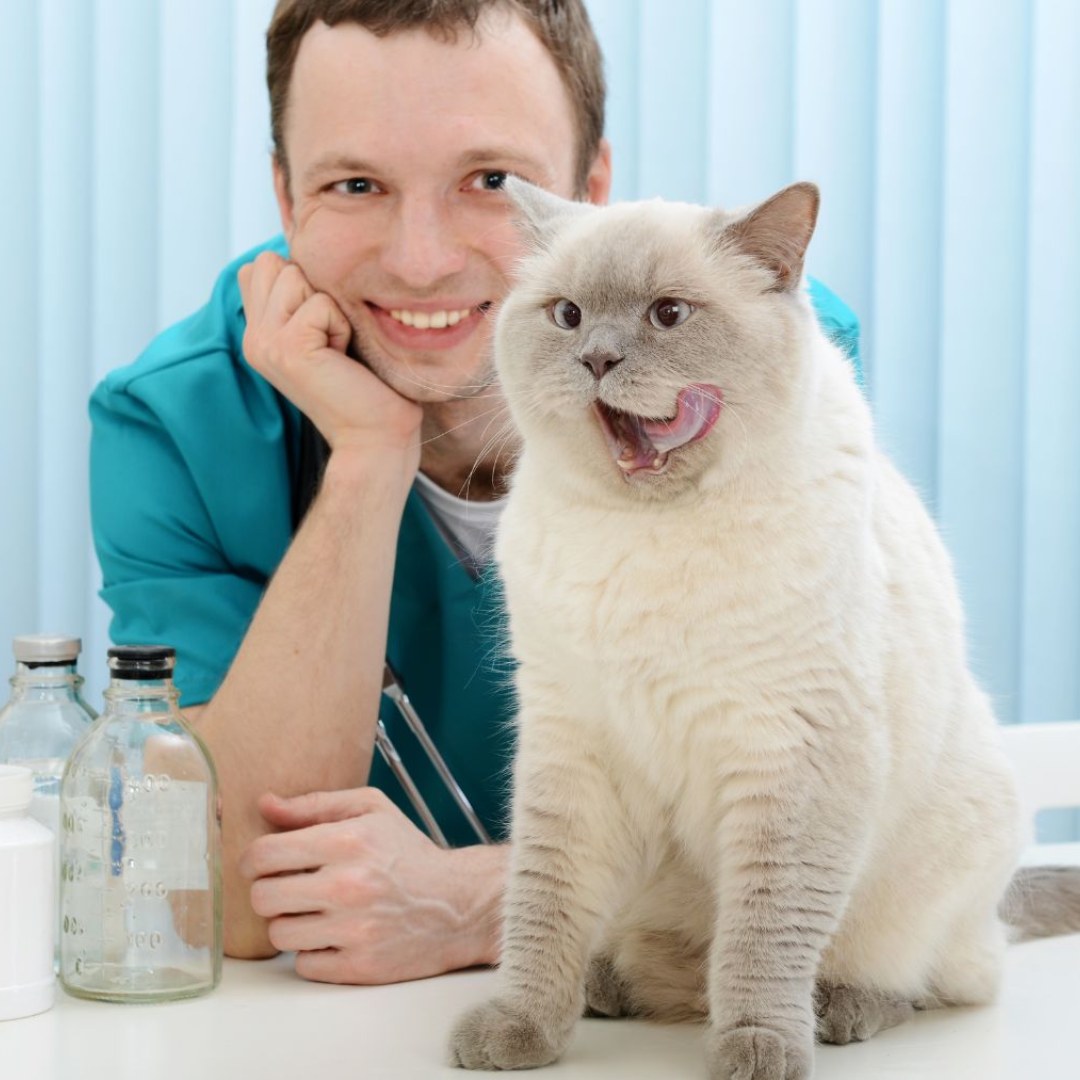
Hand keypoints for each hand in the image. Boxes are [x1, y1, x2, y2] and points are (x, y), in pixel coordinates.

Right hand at [237, 251, 421, 460]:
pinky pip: (321, 303)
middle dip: (313, 289)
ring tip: (337, 348)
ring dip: (329, 307)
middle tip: (330, 337)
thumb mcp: (327, 332)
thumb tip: (304, 253)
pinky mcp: (287, 347)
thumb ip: (303, 298)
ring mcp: (265, 342)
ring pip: (294, 275)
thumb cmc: (366, 385)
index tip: (322, 328)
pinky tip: (343, 358)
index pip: (260, 266)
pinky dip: (342, 326)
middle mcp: (254, 337)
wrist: (375, 436)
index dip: (301, 282)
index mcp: (259, 333)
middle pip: (272, 262)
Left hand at [238, 787, 504, 983]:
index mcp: (347, 840)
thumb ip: (315, 804)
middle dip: (270, 892)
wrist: (460, 904)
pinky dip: (313, 953)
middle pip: (263, 898)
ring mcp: (353, 930)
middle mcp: (347, 885)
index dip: (253, 859)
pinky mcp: (359, 966)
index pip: (265, 854)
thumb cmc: (410, 853)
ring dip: (291, 924)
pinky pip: (304, 965)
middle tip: (290, 888)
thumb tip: (265, 805)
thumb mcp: (372, 809)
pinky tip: (335, 935)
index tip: (262, 863)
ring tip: (316, 912)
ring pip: (279, 935)